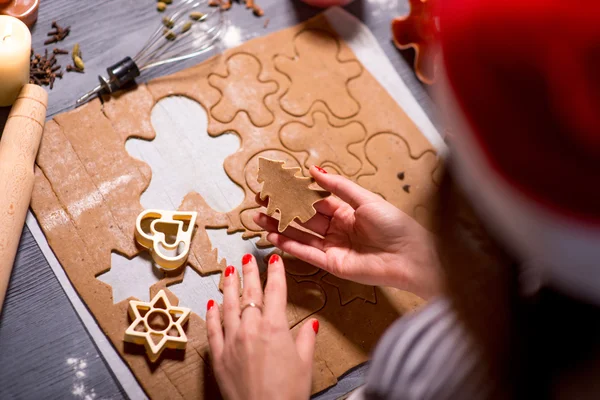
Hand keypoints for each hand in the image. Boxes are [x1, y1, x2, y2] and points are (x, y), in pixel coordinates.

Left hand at [206, 254, 317, 399]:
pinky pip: (213, 329)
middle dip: (249, 273)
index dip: (276, 273)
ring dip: (228, 286)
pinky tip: (212, 303)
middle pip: (250, 293)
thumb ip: (306, 340)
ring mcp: (232, 341)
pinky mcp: (219, 356)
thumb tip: (311, 326)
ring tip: (228, 271)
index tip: (274, 260)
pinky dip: (212, 314)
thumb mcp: (304, 364)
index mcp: (274, 327)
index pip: (275, 291)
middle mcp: (251, 328)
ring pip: (228, 306)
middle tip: (246, 258)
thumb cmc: (288, 393)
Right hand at [254, 166, 441, 299]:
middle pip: (302, 218)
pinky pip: (306, 253)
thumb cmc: (395, 225)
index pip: (313, 200)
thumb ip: (337, 186)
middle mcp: (336, 229)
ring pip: (300, 235)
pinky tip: (273, 236)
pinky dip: (289, 245)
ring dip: (279, 227)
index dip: (293, 194)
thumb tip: (314, 169)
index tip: (274, 186)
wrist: (411, 256)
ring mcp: (333, 247)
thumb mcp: (365, 198)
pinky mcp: (332, 264)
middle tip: (259, 202)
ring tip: (257, 218)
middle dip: (281, 210)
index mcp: (345, 211)